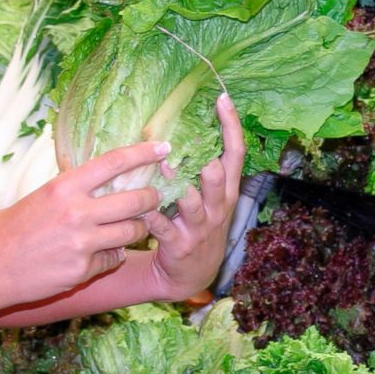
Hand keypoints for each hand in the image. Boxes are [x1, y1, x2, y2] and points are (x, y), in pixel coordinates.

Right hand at [0, 141, 168, 307]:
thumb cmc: (9, 230)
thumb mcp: (39, 198)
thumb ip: (72, 191)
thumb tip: (102, 181)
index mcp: (64, 187)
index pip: (114, 162)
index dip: (143, 153)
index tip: (164, 147)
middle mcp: (77, 212)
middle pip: (136, 199)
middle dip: (152, 199)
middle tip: (155, 199)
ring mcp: (82, 243)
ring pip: (133, 231)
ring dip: (137, 230)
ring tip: (129, 229)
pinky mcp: (83, 270)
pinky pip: (114, 259)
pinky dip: (111, 257)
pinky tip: (96, 256)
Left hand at [143, 93, 244, 300]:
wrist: (192, 275)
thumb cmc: (198, 227)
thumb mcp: (209, 200)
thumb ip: (202, 170)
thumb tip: (184, 131)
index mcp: (226, 191)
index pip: (235, 153)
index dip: (231, 125)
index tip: (221, 98)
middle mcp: (217, 206)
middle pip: (217, 174)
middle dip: (204, 158)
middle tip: (186, 141)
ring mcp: (200, 226)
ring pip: (190, 199)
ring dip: (174, 183)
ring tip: (160, 167)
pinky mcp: (179, 244)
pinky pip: (162, 225)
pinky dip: (149, 213)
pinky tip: (138, 204)